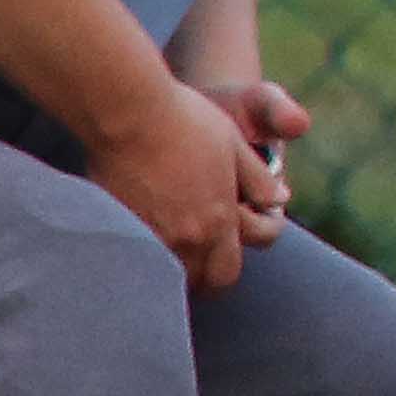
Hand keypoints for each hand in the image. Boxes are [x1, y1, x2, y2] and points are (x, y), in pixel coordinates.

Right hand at [91, 71, 289, 294]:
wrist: (128, 112)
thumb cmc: (185, 121)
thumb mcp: (235, 145)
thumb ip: (258, 180)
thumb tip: (278, 200)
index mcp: (219, 221)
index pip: (228, 272)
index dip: (226, 270)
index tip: (221, 258)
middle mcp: (186, 237)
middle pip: (198, 282)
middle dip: (202, 278)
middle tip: (197, 264)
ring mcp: (149, 235)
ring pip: (166, 276)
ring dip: (172, 272)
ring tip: (169, 256)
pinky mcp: (118, 226)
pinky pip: (135, 257)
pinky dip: (142, 256)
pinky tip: (140, 242)